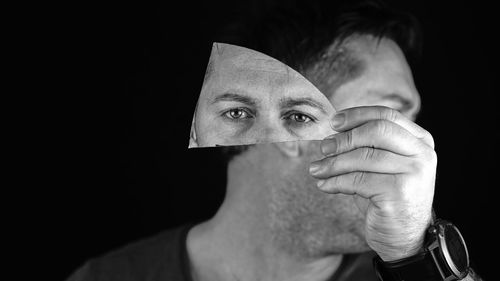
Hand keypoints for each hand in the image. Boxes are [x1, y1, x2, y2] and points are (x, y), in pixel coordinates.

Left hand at [309, 106, 436, 260]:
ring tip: (316, 169)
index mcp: (420, 141)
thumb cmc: (387, 195)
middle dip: (344, 138)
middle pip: (376, 131)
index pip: (387, 115)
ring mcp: (413, 174)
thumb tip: (332, 132)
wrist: (403, 237)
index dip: (357, 115)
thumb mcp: (383, 164)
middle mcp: (422, 155)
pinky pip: (357, 180)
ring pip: (363, 157)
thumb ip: (367, 144)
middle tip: (323, 147)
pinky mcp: (398, 193)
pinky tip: (325, 185)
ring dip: (333, 163)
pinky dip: (335, 181)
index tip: (333, 122)